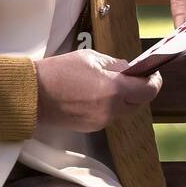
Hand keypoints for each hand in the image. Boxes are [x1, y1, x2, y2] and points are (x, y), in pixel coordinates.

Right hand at [33, 50, 163, 132]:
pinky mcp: (92, 128)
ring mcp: (101, 121)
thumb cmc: (57, 72)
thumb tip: (129, 69)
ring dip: (125, 98)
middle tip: (133, 76)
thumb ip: (115, 65)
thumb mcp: (90, 58)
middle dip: (140, 89)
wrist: (31, 95)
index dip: (154, 81)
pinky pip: (110, 116)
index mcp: (113, 89)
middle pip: (140, 102)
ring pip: (125, 110)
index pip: (149, 90)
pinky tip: (99, 94)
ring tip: (113, 84)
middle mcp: (111, 109)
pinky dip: (111, 106)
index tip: (152, 73)